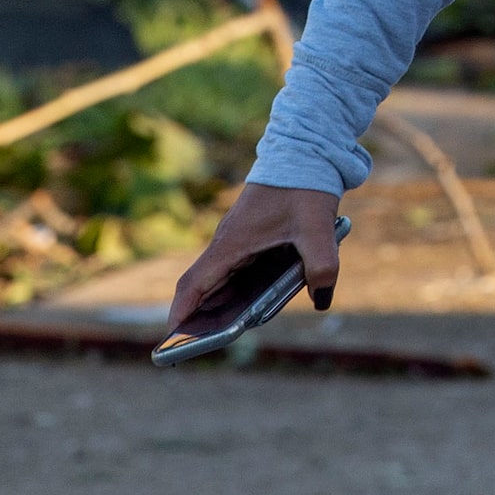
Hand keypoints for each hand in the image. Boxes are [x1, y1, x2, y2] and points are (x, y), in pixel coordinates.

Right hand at [167, 182, 342, 331]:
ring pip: (220, 278)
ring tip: (224, 331)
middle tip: (199, 346)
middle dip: (199, 317)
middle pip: (204, 286)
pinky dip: (236, 288)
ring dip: (218, 303)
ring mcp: (238, 237)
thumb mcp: (318, 228)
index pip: (196, 283)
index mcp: (233, 243)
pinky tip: (254, 302)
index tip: (172, 336)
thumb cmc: (304, 185)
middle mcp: (228, 242)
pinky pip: (236, 268)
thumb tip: (321, 299)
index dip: (182, 311)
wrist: (305, 148)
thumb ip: (322, 266)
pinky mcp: (251, 234)